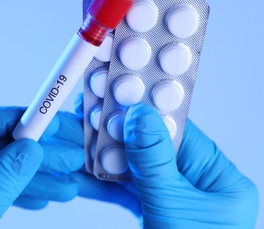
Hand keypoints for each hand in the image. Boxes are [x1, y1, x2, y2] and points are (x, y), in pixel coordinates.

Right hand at [75, 102, 257, 227]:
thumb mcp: (172, 207)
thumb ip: (155, 160)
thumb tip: (141, 116)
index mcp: (218, 178)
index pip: (179, 130)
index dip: (147, 110)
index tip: (119, 94)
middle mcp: (198, 183)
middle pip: (153, 145)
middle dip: (121, 131)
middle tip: (93, 114)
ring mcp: (173, 196)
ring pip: (137, 165)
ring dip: (109, 153)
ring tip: (84, 136)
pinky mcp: (154, 208)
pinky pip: (129, 186)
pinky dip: (108, 177)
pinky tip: (90, 165)